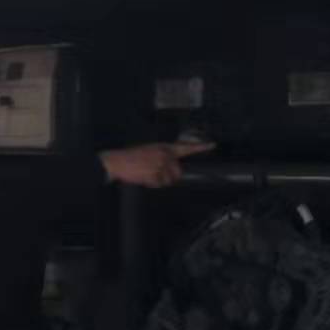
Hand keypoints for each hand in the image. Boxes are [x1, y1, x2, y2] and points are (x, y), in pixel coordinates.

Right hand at [99, 140, 213, 187]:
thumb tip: (172, 170)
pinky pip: (159, 184)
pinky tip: (143, 177)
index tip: (212, 145)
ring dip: (158, 181)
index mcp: (163, 147)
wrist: (116, 161)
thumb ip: (162, 157)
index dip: (200, 147)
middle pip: (178, 172)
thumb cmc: (130, 158)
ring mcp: (161, 164)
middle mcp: (165, 154)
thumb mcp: (148, 151)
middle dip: (168, 177)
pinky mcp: (156, 173)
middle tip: (153, 173)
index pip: (185, 147)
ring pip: (169, 180)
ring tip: (145, 174)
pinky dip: (151, 184)